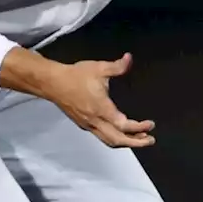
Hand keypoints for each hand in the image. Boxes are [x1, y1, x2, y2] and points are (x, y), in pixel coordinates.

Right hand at [20, 52, 155, 148]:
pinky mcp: (84, 125)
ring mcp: (88, 125)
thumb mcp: (99, 68)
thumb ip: (117, 66)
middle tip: (150, 140)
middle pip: (118, 140)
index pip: (124, 125)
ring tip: (139, 139)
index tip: (150, 124)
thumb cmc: (75, 76)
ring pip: (109, 141)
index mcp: (101, 108)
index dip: (139, 127)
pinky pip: (102, 137)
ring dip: (126, 142)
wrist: (52, 83)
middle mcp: (95, 120)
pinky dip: (115, 138)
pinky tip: (121, 133)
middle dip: (136, 142)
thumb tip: (129, 58)